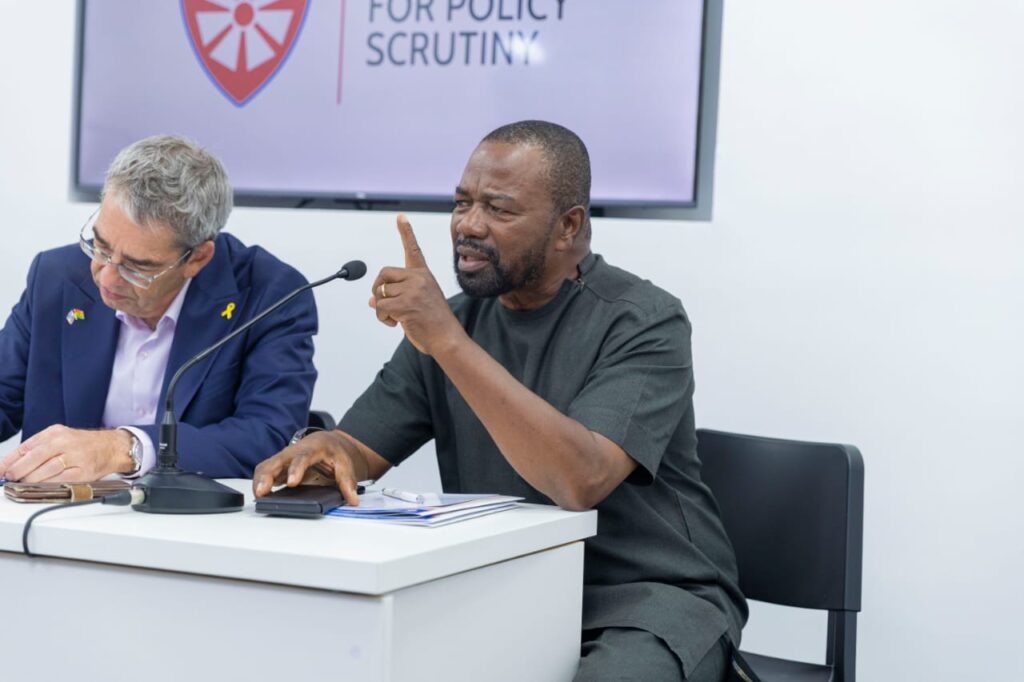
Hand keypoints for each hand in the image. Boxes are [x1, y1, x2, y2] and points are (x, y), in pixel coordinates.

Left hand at [0, 426, 132, 482]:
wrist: (111, 447)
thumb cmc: (82, 445)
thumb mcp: (59, 438)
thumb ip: (37, 448)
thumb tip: (11, 465)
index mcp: (55, 432)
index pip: (26, 447)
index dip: (9, 461)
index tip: (0, 472)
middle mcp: (65, 442)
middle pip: (34, 458)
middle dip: (18, 471)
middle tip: (10, 479)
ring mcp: (75, 456)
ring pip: (45, 470)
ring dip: (30, 480)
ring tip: (23, 483)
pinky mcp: (83, 471)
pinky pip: (60, 480)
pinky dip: (46, 485)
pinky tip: (40, 486)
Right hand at [252, 430, 366, 505]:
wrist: (328, 443)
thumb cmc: (334, 452)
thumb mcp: (345, 464)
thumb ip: (348, 482)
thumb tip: (352, 499)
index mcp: (312, 448)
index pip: (302, 457)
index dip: (296, 469)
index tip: (292, 482)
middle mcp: (294, 452)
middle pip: (276, 461)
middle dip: (267, 476)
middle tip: (262, 491)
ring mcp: (284, 460)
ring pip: (266, 467)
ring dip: (259, 481)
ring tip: (258, 497)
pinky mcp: (278, 468)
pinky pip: (264, 474)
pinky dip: (259, 484)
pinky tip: (259, 496)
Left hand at [369, 214, 466, 355]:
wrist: (448, 339)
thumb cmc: (434, 324)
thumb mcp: (416, 305)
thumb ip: (397, 297)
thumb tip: (372, 299)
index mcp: (424, 275)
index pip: (414, 249)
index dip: (406, 232)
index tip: (400, 217)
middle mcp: (419, 278)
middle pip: (383, 273)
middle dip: (378, 288)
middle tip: (383, 304)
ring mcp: (413, 290)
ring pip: (379, 293)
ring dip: (382, 310)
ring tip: (397, 319)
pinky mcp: (406, 303)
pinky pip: (379, 306)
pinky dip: (382, 318)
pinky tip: (395, 324)